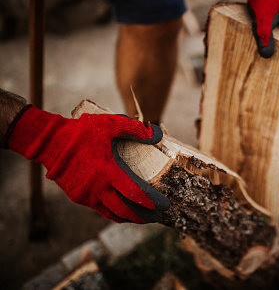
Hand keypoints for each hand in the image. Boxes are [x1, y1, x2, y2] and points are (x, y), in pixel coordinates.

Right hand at [5, 106, 169, 222]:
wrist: (48, 142)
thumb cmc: (81, 132)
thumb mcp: (110, 124)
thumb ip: (135, 129)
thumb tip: (157, 134)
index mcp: (108, 171)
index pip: (135, 193)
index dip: (152, 202)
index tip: (165, 205)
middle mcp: (97, 188)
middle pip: (126, 210)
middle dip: (144, 216)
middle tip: (158, 217)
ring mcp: (86, 195)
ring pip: (112, 214)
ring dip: (130, 218)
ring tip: (144, 218)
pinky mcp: (78, 197)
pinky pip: (100, 210)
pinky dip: (114, 214)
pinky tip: (123, 212)